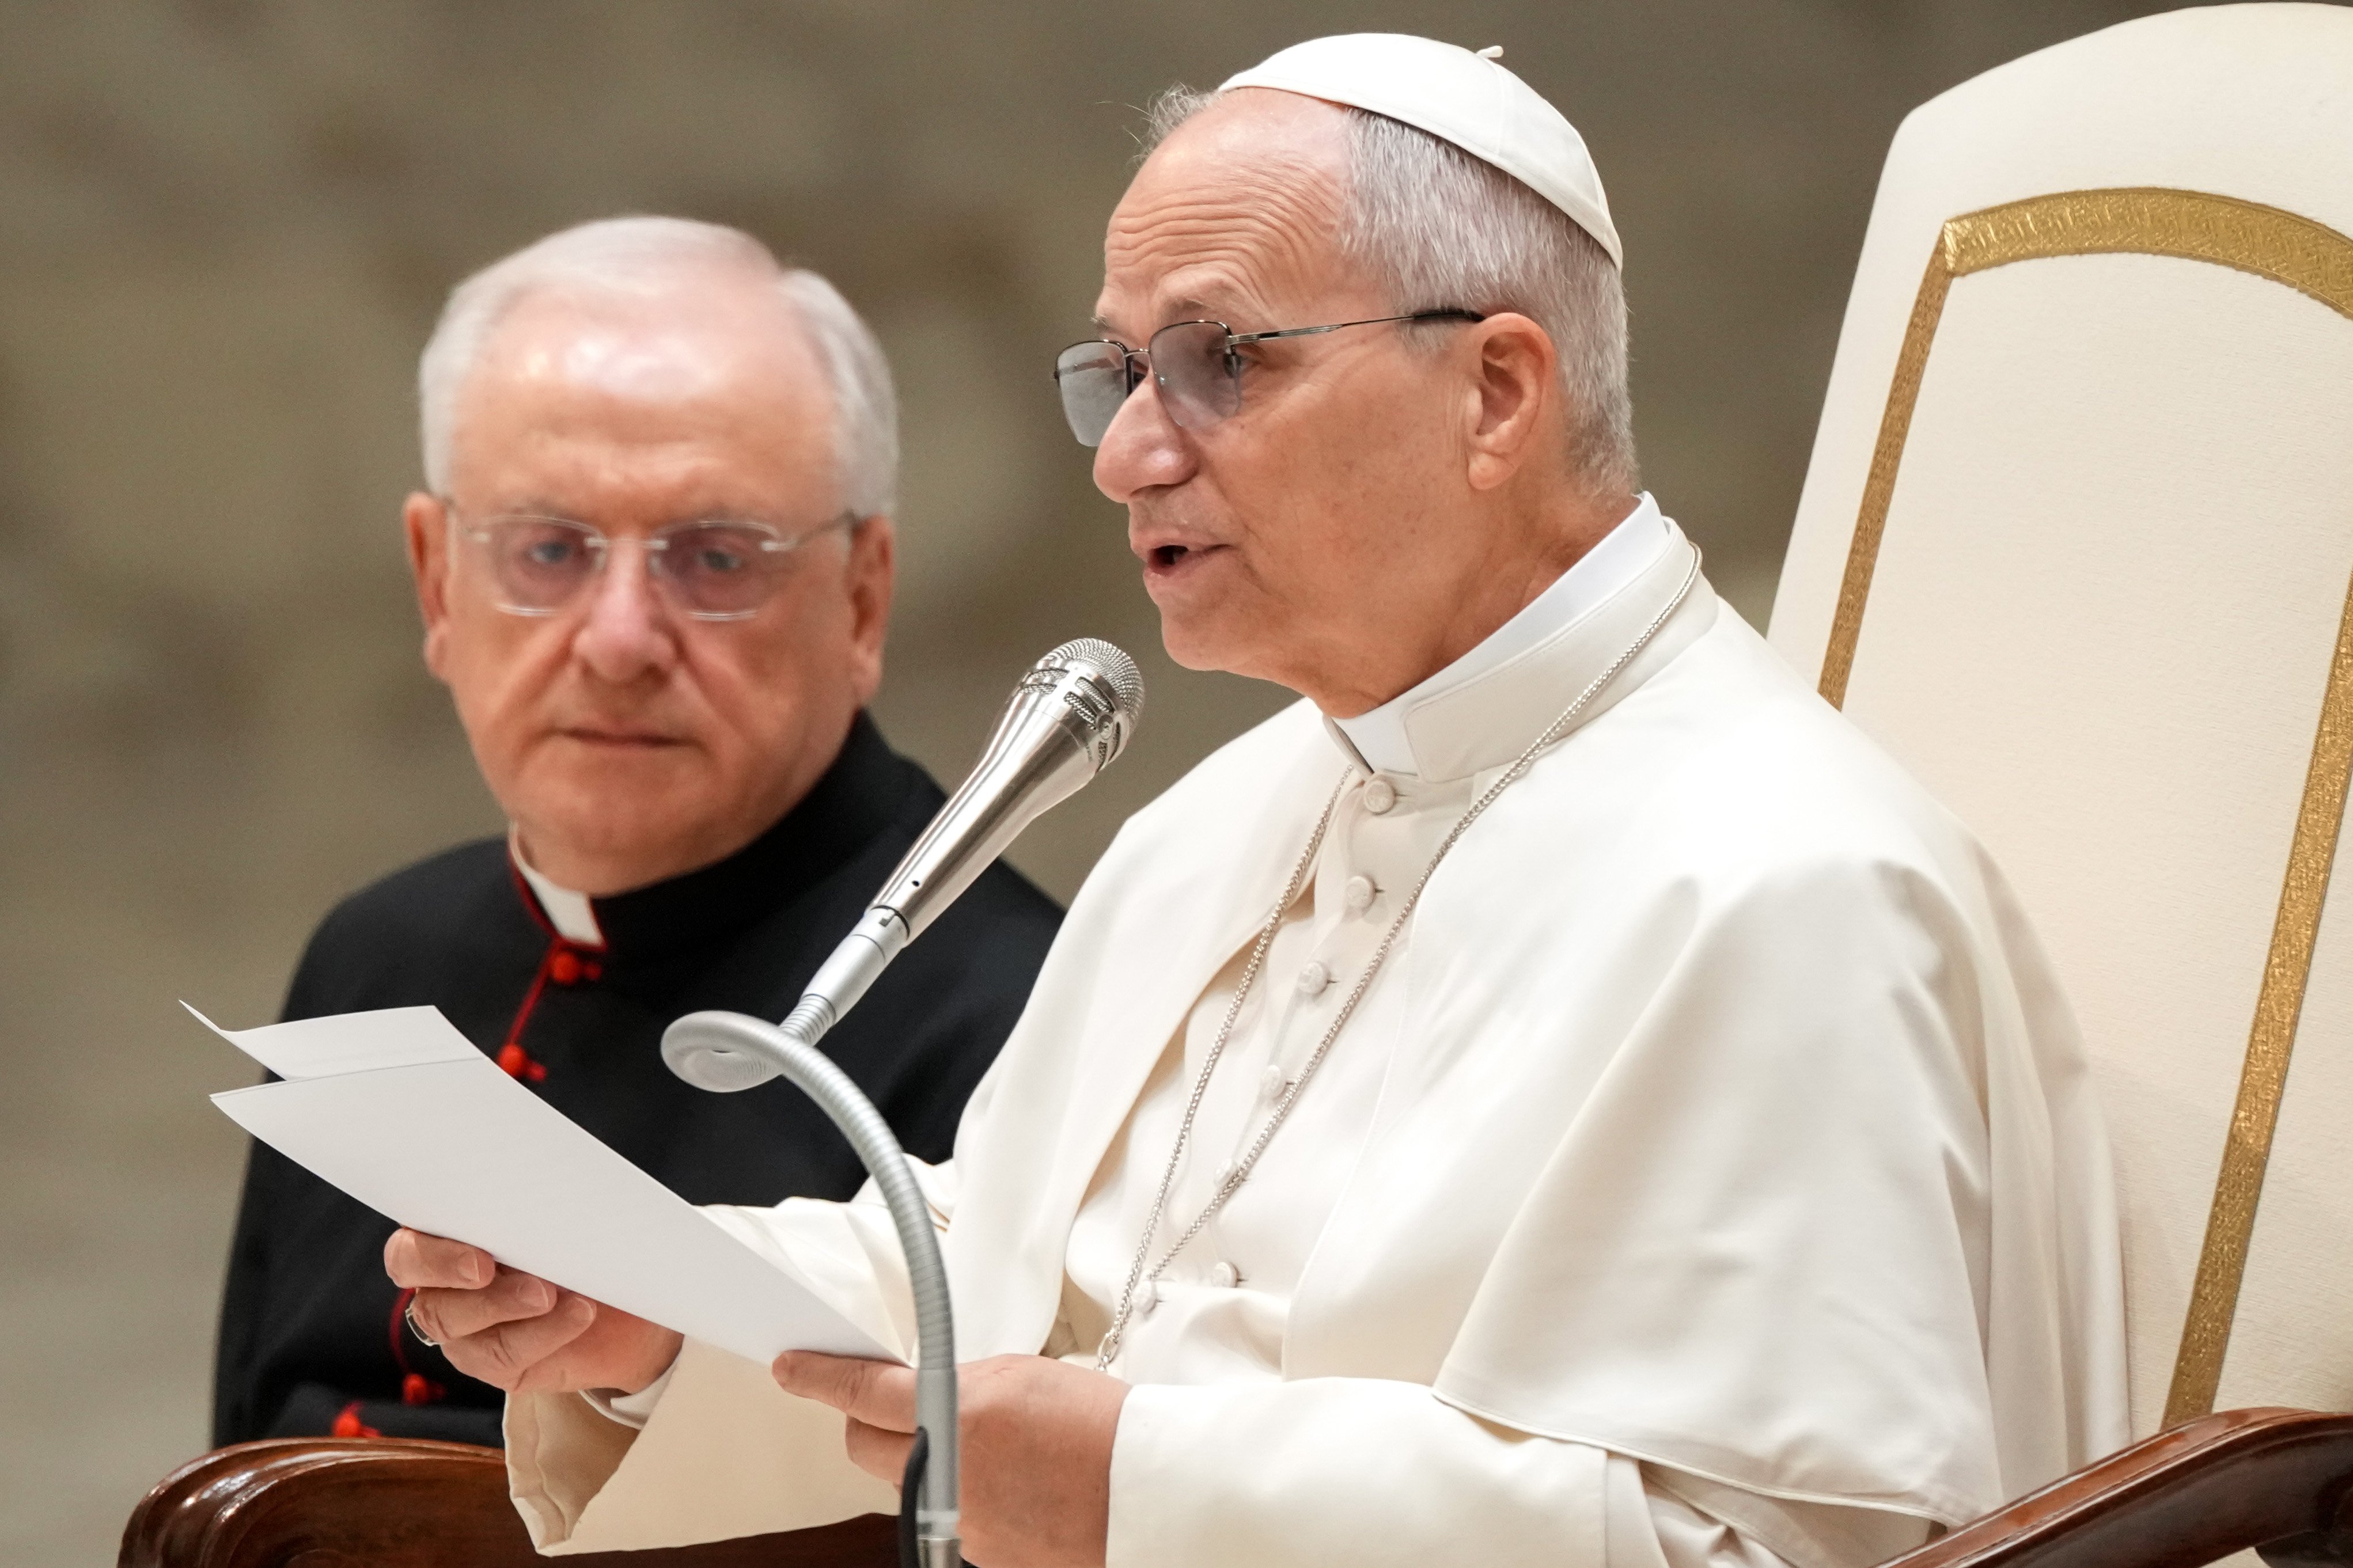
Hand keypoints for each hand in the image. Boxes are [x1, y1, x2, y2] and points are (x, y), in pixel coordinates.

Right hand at [385, 1228, 681, 1395]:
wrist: (623, 1305)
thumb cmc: (583, 1246)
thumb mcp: (561, 1220)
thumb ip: (534, 1214)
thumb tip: (540, 1208)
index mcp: (445, 1243)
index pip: (407, 1252)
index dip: (431, 1257)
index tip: (481, 1259)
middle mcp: (444, 1292)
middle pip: (430, 1299)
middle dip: (462, 1283)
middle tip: (502, 1273)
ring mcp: (465, 1334)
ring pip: (460, 1328)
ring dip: (508, 1305)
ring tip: (554, 1293)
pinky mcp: (494, 1363)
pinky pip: (504, 1355)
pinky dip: (545, 1332)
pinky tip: (578, 1313)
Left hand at [774, 1351, 1128, 1567]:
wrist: (1149, 1489)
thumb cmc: (1099, 1424)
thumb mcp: (1020, 1377)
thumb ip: (959, 1385)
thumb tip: (922, 1393)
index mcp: (957, 1414)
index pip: (864, 1393)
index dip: (819, 1377)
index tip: (793, 1368)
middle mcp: (947, 1473)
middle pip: (867, 1447)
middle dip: (869, 1422)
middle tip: (892, 1404)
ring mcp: (959, 1521)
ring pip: (910, 1483)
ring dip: (928, 1461)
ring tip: (993, 1448)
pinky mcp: (979, 1555)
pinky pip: (950, 1517)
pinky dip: (968, 1497)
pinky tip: (1014, 1484)